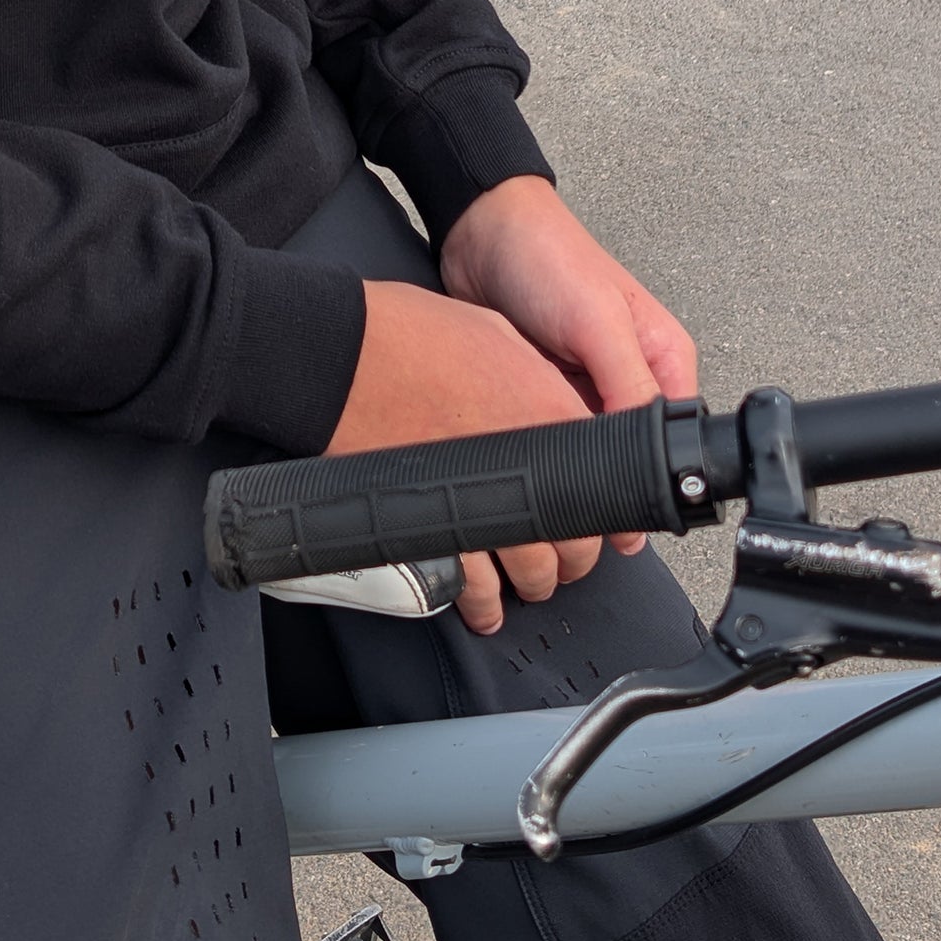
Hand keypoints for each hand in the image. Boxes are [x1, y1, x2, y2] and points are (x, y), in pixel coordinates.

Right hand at [333, 283, 586, 632]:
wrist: (337, 354)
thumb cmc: (408, 333)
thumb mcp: (497, 334)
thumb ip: (537, 378)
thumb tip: (551, 403)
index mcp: (551, 412)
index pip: (603, 484)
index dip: (602, 510)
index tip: (593, 515)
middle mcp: (526, 465)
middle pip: (574, 542)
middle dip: (572, 558)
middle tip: (564, 557)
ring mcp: (479, 501)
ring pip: (529, 572)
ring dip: (532, 583)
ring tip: (526, 583)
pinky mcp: (432, 527)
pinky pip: (470, 584)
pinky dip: (479, 602)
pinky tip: (483, 607)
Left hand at [433, 175, 697, 631]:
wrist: (479, 229)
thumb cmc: (549, 256)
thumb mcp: (599, 324)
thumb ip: (629, 388)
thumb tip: (650, 460)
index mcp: (663, 361)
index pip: (672, 443)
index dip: (648, 480)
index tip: (617, 507)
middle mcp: (629, 377)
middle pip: (628, 454)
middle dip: (601, 476)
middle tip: (572, 493)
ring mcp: (585, 386)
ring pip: (584, 451)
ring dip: (565, 462)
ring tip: (542, 468)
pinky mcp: (544, 389)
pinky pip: (547, 436)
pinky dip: (536, 445)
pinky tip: (519, 448)